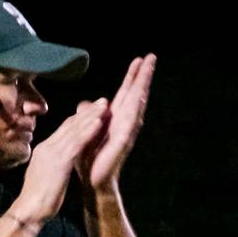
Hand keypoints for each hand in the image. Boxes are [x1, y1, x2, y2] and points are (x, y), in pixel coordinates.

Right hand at [12, 98, 110, 223]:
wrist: (28, 211)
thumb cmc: (37, 199)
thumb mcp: (45, 175)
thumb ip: (51, 163)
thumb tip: (58, 161)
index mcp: (44, 150)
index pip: (64, 130)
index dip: (80, 119)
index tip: (93, 111)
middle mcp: (47, 147)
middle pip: (69, 125)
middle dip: (87, 112)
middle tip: (103, 101)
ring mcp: (52, 153)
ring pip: (74, 130)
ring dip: (91, 116)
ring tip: (105, 106)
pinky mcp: (59, 162)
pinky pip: (76, 144)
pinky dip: (88, 132)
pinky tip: (99, 123)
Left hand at [75, 53, 156, 191]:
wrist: (94, 181)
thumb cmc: (90, 158)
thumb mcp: (85, 131)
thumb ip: (88, 116)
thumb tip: (85, 104)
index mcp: (115, 118)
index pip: (125, 93)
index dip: (132, 77)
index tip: (139, 59)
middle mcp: (124, 122)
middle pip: (135, 94)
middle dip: (142, 75)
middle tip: (152, 56)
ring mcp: (126, 131)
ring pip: (137, 103)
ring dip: (143, 86)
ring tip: (149, 69)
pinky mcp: (123, 142)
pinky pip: (131, 122)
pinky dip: (135, 108)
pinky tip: (140, 96)